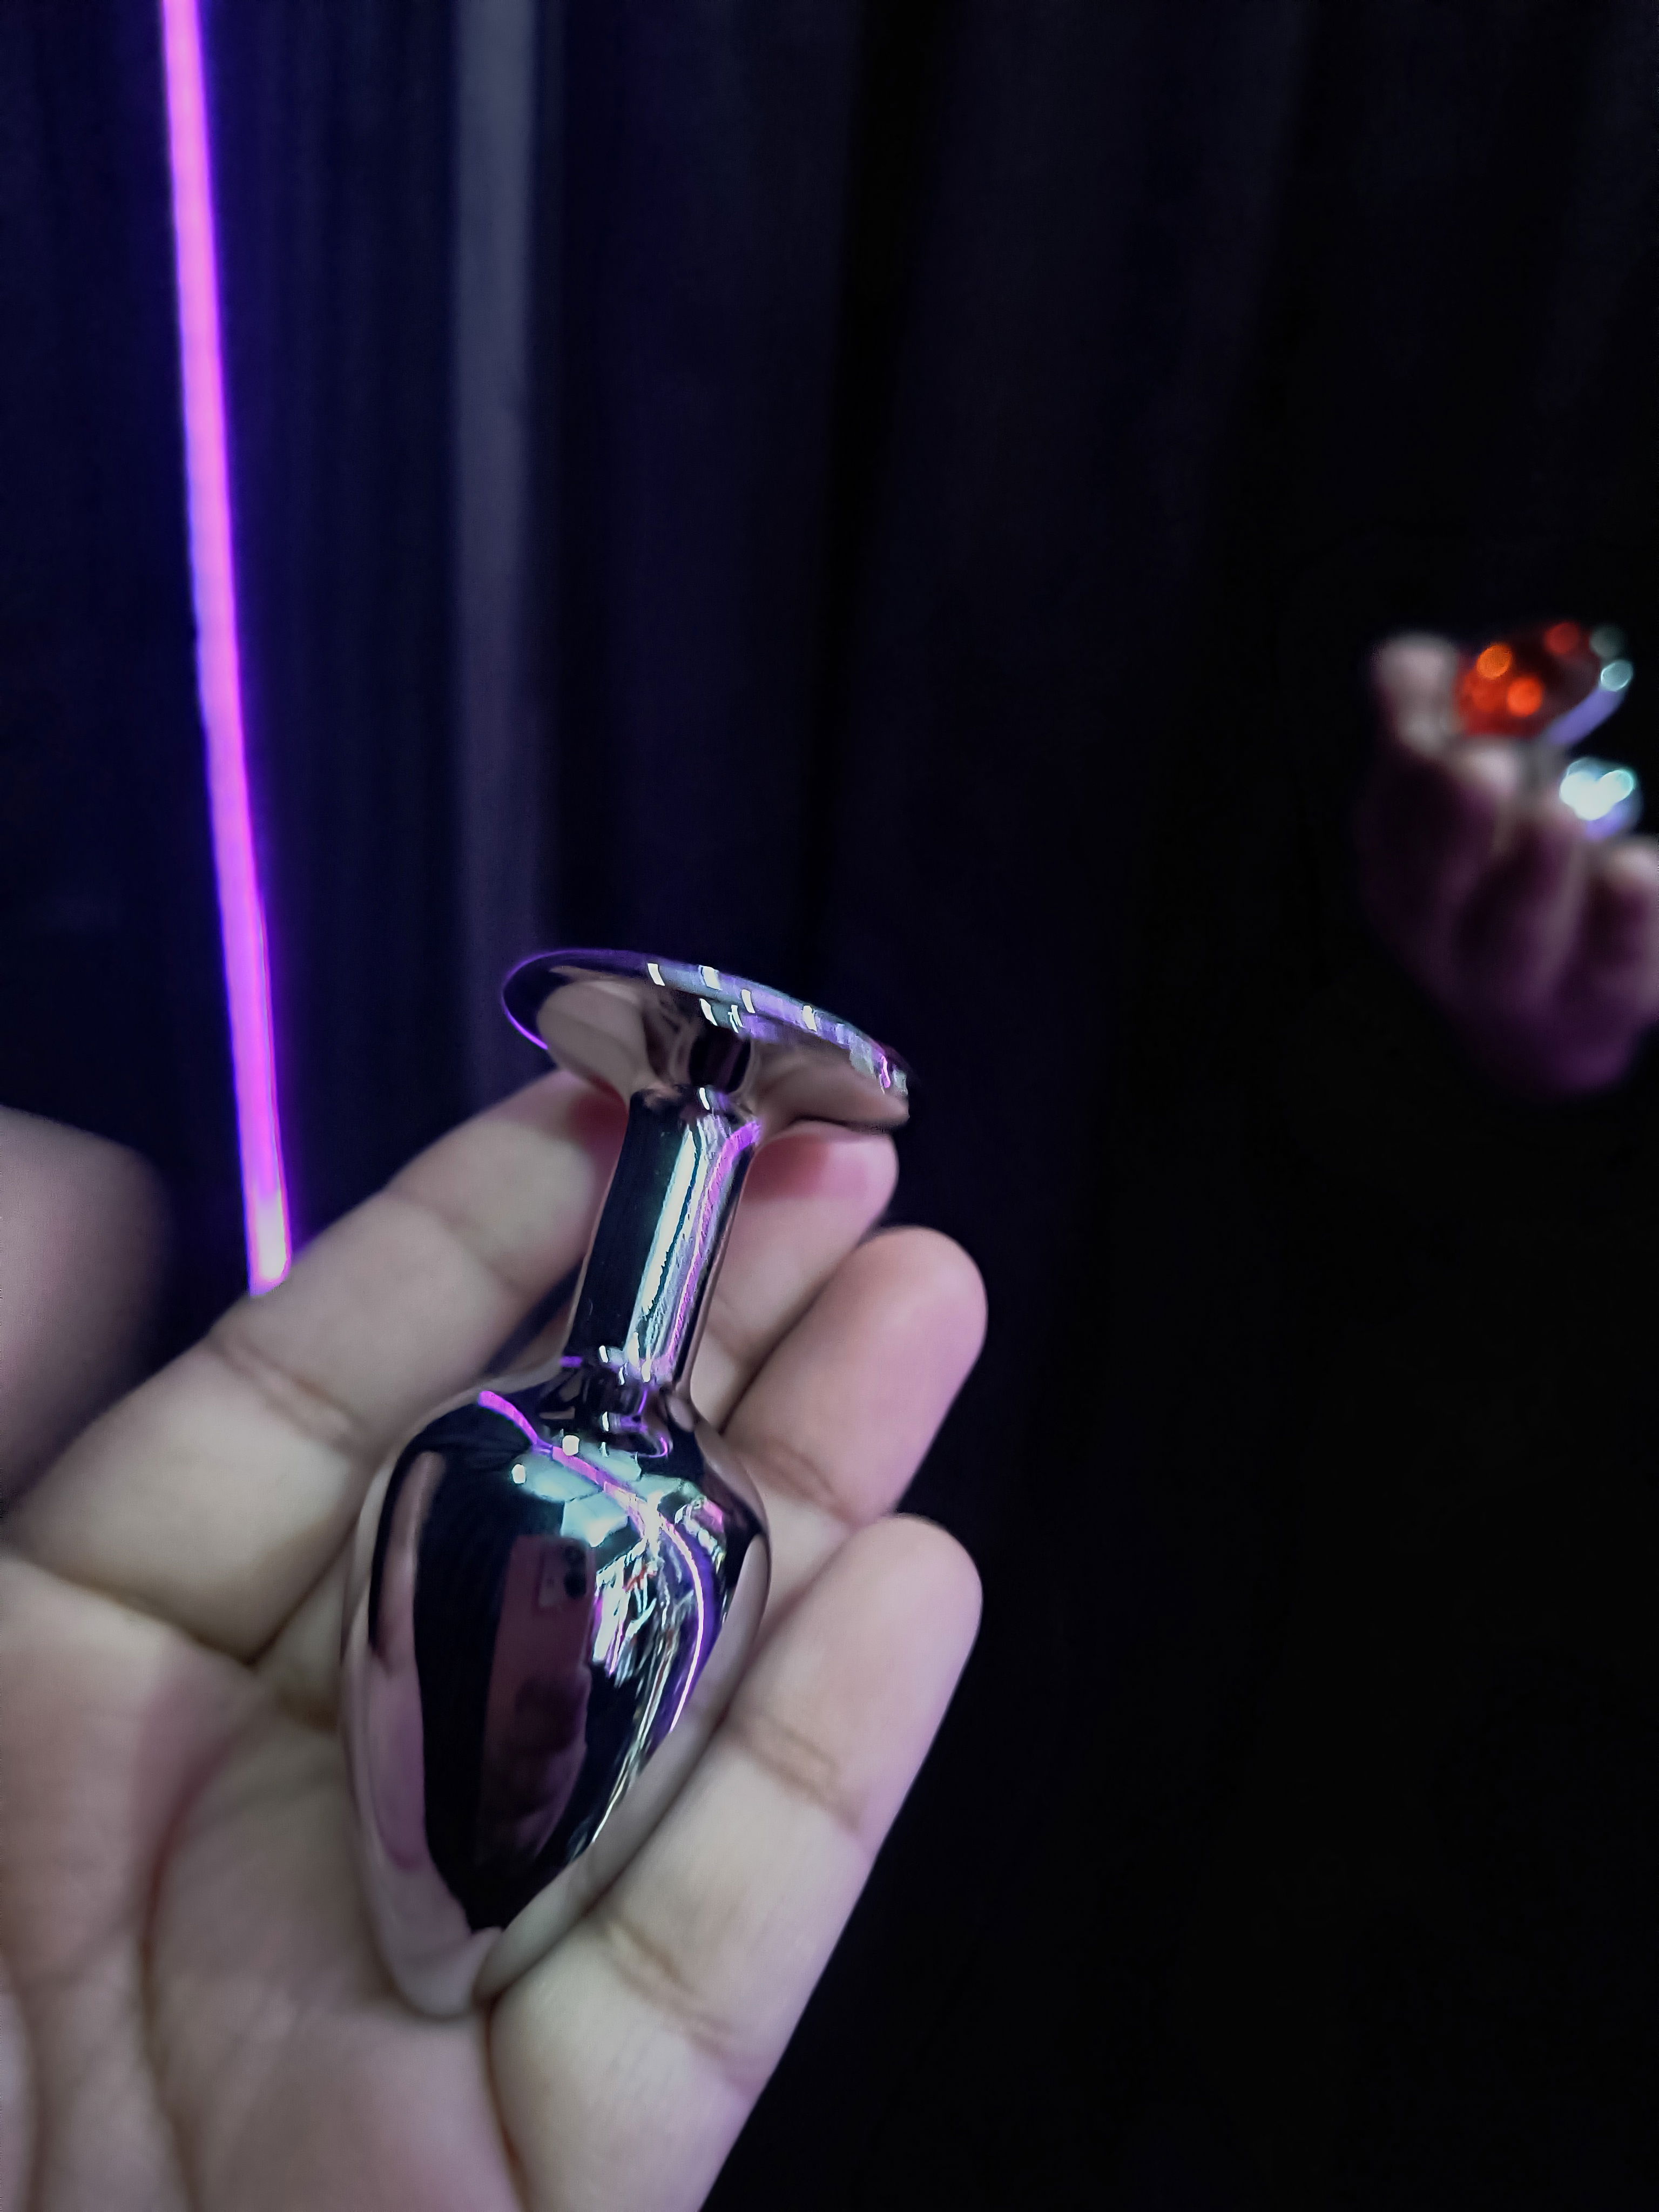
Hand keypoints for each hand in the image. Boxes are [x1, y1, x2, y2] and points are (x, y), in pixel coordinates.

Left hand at [0, 1075, 984, 2211]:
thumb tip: (79, 1182)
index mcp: (86, 1686)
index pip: (321, 1409)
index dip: (477, 1247)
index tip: (613, 1104)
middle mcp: (281, 1804)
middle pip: (534, 1532)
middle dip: (697, 1339)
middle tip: (843, 1174)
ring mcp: (432, 1982)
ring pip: (658, 1704)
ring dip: (809, 1501)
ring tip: (927, 1305)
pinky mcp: (553, 2175)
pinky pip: (713, 1956)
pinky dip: (824, 1777)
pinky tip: (916, 1588)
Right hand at [1356, 634, 1658, 1094]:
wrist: (1552, 1015)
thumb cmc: (1505, 870)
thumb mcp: (1467, 786)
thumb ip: (1435, 716)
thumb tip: (1408, 661)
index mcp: (1398, 874)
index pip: (1389, 821)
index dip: (1408, 762)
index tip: (1438, 700)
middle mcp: (1441, 937)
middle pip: (1432, 890)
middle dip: (1455, 825)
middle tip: (1482, 765)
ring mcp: (1517, 981)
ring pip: (1516, 935)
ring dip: (1534, 874)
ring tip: (1556, 813)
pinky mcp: (1601, 1000)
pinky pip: (1612, 966)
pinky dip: (1624, 922)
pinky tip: (1636, 870)